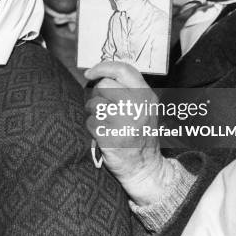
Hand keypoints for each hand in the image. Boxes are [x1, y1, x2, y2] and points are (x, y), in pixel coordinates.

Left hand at [85, 62, 173, 205]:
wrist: (145, 168)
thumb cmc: (139, 135)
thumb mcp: (143, 109)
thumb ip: (127, 90)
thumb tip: (98, 75)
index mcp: (146, 96)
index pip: (123, 70)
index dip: (103, 67)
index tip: (89, 73)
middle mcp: (137, 107)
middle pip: (103, 85)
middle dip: (96, 95)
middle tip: (101, 107)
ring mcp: (125, 122)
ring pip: (94, 104)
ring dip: (93, 113)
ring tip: (105, 122)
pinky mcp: (111, 137)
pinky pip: (90, 122)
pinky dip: (92, 128)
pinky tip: (103, 134)